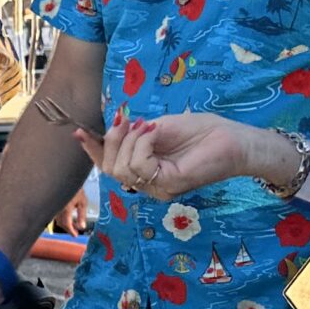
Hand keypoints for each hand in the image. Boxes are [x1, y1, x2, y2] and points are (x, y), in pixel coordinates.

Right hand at [57, 186, 89, 235]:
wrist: (66, 180)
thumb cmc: (76, 189)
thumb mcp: (82, 202)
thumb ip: (82, 215)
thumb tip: (82, 226)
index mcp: (66, 208)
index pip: (67, 224)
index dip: (71, 231)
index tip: (75, 235)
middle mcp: (58, 208)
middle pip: (61, 224)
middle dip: (69, 229)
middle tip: (75, 231)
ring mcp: (54, 207)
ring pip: (57, 220)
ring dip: (65, 224)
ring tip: (73, 224)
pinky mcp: (53, 205)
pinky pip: (55, 215)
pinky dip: (61, 219)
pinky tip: (67, 218)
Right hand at [73, 110, 282, 199]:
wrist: (231, 138)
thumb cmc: (200, 131)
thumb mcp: (157, 128)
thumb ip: (133, 136)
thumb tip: (111, 130)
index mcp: (146, 171)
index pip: (111, 167)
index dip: (93, 151)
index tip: (78, 133)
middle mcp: (150, 184)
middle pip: (110, 169)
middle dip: (112, 141)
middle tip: (126, 120)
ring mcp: (159, 188)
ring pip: (122, 169)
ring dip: (129, 141)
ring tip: (147, 126)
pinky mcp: (169, 185)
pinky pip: (139, 165)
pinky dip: (141, 144)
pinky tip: (154, 132)